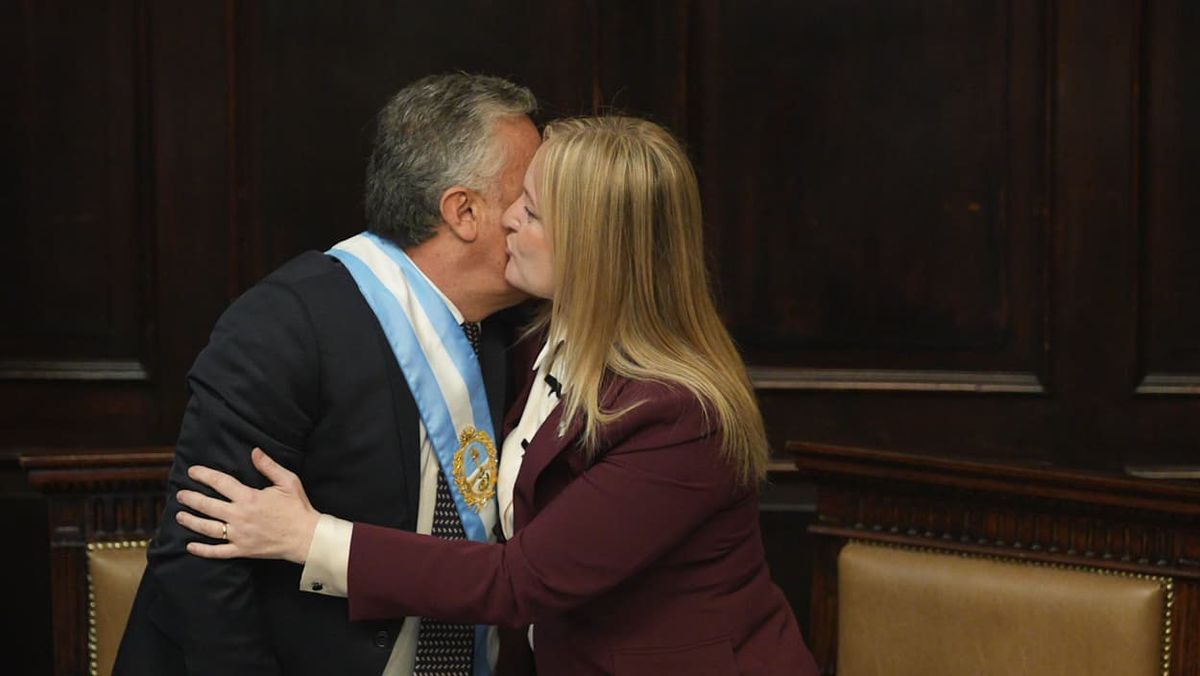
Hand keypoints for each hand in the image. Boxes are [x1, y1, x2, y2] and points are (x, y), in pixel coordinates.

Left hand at [176, 448, 319, 563]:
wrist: (306, 537)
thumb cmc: (298, 508)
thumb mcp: (288, 481)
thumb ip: (269, 466)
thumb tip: (254, 451)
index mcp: (249, 498)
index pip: (220, 483)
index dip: (204, 475)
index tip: (192, 472)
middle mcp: (239, 516)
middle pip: (208, 506)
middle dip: (191, 499)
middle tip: (180, 494)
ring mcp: (239, 535)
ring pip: (207, 528)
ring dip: (191, 521)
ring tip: (179, 516)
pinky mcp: (242, 550)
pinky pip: (218, 552)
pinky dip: (202, 550)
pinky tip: (190, 546)